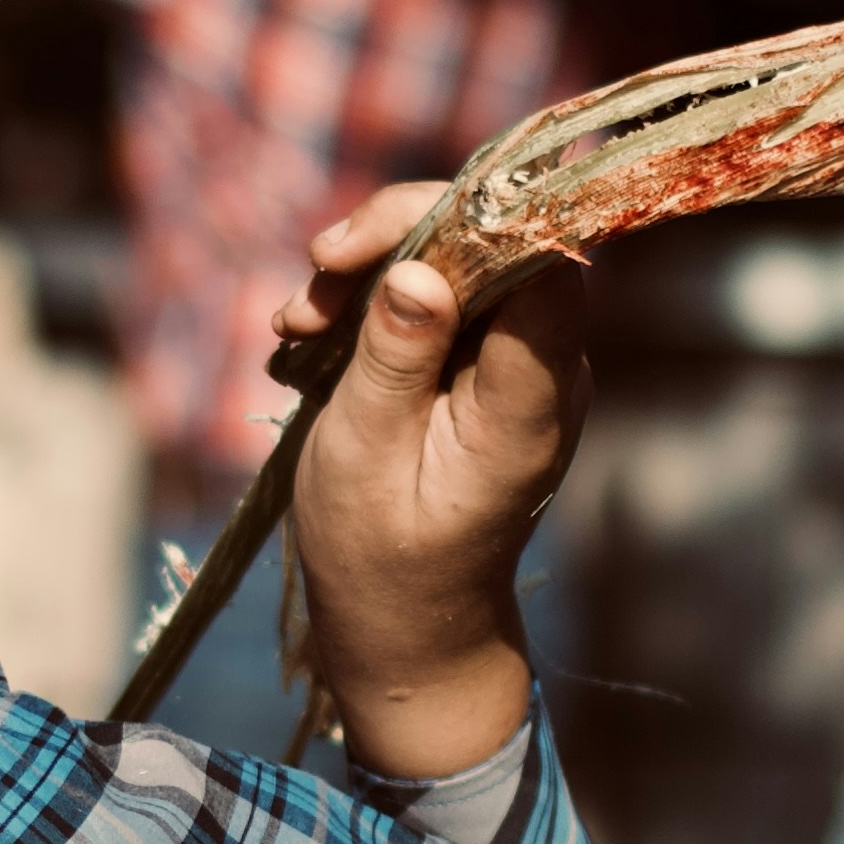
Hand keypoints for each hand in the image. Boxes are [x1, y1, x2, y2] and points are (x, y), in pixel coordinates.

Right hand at [277, 179, 584, 782]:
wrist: (406, 620)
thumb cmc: (380, 553)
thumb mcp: (365, 453)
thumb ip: (395, 358)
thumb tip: (421, 271)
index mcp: (530, 398)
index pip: (535, 260)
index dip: (454, 224)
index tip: (360, 249)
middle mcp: (544, 369)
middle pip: (496, 245)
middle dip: (397, 241)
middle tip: (314, 279)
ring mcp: (518, 365)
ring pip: (461, 264)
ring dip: (374, 272)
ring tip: (298, 321)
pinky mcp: (485, 366)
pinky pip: (443, 300)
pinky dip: (376, 302)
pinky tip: (314, 332)